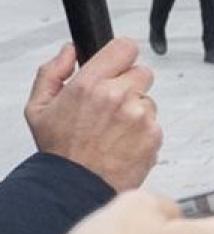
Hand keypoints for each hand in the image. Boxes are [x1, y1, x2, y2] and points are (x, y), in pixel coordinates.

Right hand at [25, 39, 160, 190]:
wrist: (77, 186)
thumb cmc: (60, 150)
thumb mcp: (38, 108)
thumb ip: (53, 72)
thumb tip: (70, 50)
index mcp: (90, 84)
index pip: (125, 47)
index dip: (122, 55)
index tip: (117, 64)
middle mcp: (118, 97)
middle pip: (142, 72)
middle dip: (129, 84)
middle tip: (111, 104)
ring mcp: (140, 116)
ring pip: (148, 100)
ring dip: (136, 110)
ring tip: (112, 130)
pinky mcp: (154, 135)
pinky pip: (154, 123)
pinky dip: (143, 131)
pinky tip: (122, 143)